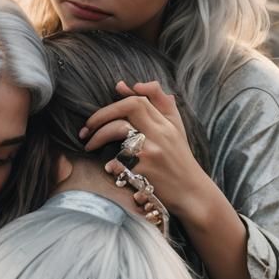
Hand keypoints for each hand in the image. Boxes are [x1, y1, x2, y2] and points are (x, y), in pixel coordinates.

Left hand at [80, 80, 206, 219]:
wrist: (193, 193)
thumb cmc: (180, 160)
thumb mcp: (175, 128)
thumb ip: (157, 103)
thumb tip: (127, 85)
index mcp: (167, 123)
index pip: (140, 100)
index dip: (117, 99)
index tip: (100, 111)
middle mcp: (161, 133)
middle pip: (129, 108)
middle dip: (101, 115)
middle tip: (85, 129)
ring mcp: (153, 151)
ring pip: (119, 130)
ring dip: (98, 137)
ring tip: (88, 146)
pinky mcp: (146, 171)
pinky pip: (118, 161)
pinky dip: (110, 165)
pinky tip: (109, 169)